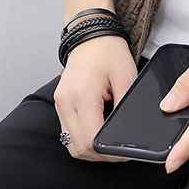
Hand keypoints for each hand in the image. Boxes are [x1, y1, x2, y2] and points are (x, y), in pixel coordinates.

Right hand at [53, 34, 137, 161]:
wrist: (91, 33)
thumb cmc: (109, 51)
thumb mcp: (126, 77)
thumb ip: (126, 107)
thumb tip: (128, 132)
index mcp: (82, 95)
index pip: (92, 140)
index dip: (109, 152)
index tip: (124, 152)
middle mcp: (66, 102)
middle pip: (79, 148)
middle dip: (100, 155)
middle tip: (119, 151)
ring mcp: (60, 104)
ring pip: (70, 144)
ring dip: (89, 149)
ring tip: (109, 142)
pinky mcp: (60, 103)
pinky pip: (68, 132)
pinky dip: (82, 138)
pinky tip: (97, 131)